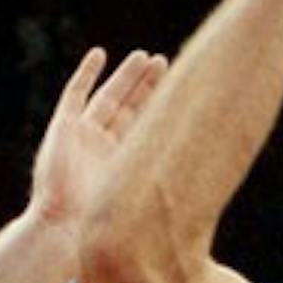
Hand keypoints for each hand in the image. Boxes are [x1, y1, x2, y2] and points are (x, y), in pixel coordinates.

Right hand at [28, 46, 167, 233]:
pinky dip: (86, 73)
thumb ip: (171, 183)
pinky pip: (75, 94)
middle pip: (130, 107)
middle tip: (166, 63)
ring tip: (145, 57)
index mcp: (127, 161)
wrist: (67, 227)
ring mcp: (84, 135)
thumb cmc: (106, 222)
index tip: (183, 87)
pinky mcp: (62, 128)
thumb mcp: (145, 198)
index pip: (148, 125)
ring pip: (109, 96)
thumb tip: (219, 178)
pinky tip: (100, 55)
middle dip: (147, 85)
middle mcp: (105, 145)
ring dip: (125, 76)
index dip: (163, 105)